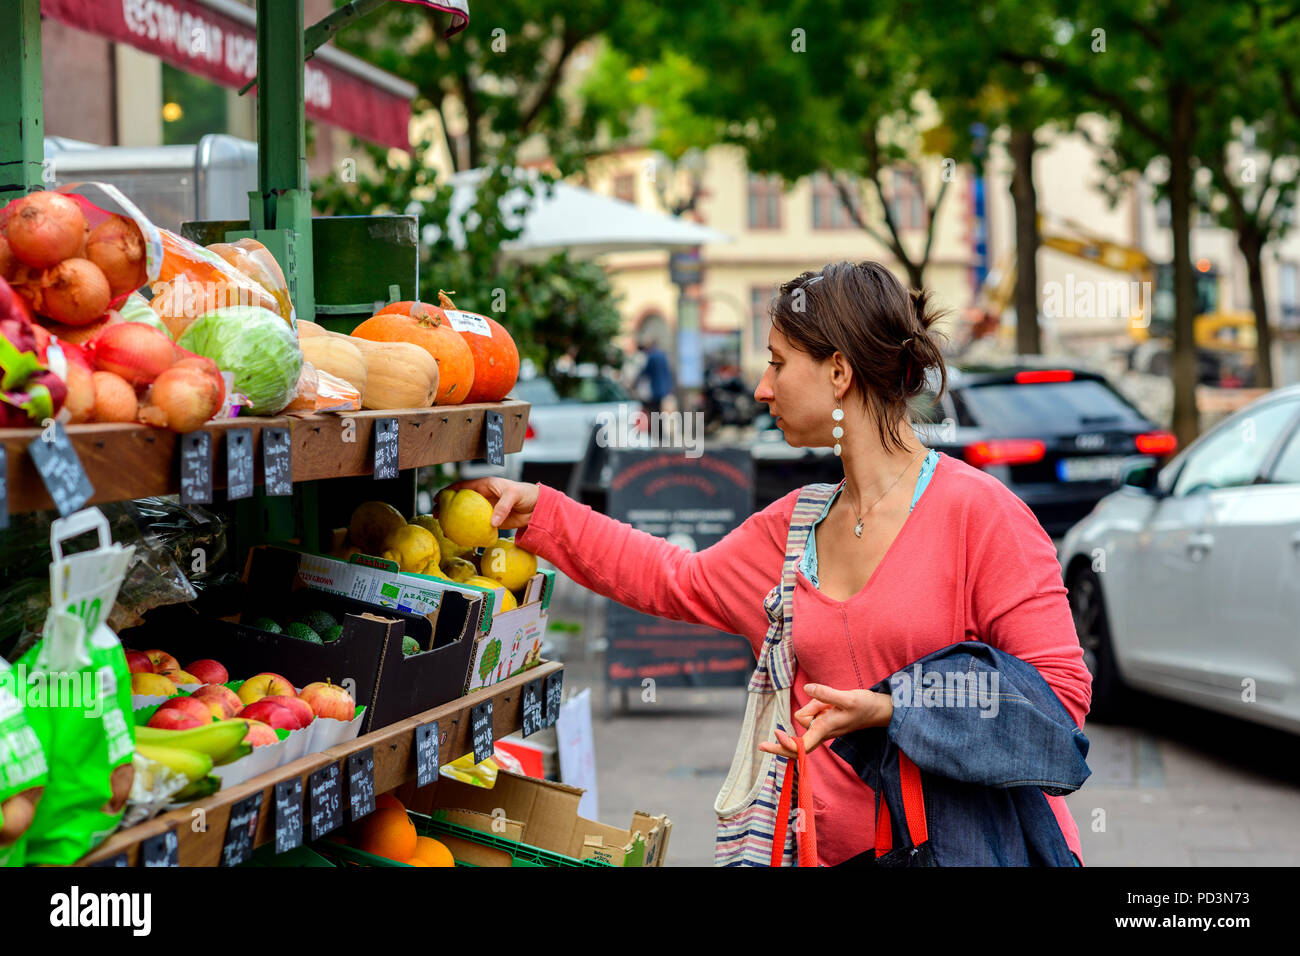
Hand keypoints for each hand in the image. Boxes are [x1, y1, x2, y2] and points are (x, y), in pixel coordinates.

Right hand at [444, 477, 540, 529]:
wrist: (538, 507)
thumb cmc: (527, 494)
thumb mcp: (514, 495)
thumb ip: (503, 507)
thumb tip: (493, 522)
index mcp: (486, 485)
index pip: (463, 486)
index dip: (449, 491)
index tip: (438, 498)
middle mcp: (484, 497)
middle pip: (461, 501)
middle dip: (447, 507)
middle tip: (437, 515)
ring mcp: (487, 509)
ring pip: (467, 515)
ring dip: (456, 521)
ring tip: (445, 528)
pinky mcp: (493, 521)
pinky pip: (478, 526)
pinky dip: (470, 531)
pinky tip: (462, 537)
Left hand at [757, 683, 893, 759]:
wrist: (878, 710)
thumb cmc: (865, 706)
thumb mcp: (847, 697)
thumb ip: (826, 694)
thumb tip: (807, 689)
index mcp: (824, 730)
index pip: (802, 745)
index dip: (788, 744)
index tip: (777, 735)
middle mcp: (821, 732)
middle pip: (797, 742)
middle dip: (782, 743)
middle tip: (761, 746)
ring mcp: (823, 728)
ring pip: (805, 717)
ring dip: (812, 707)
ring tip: (830, 703)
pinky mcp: (824, 722)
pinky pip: (811, 713)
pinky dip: (815, 707)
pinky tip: (828, 704)